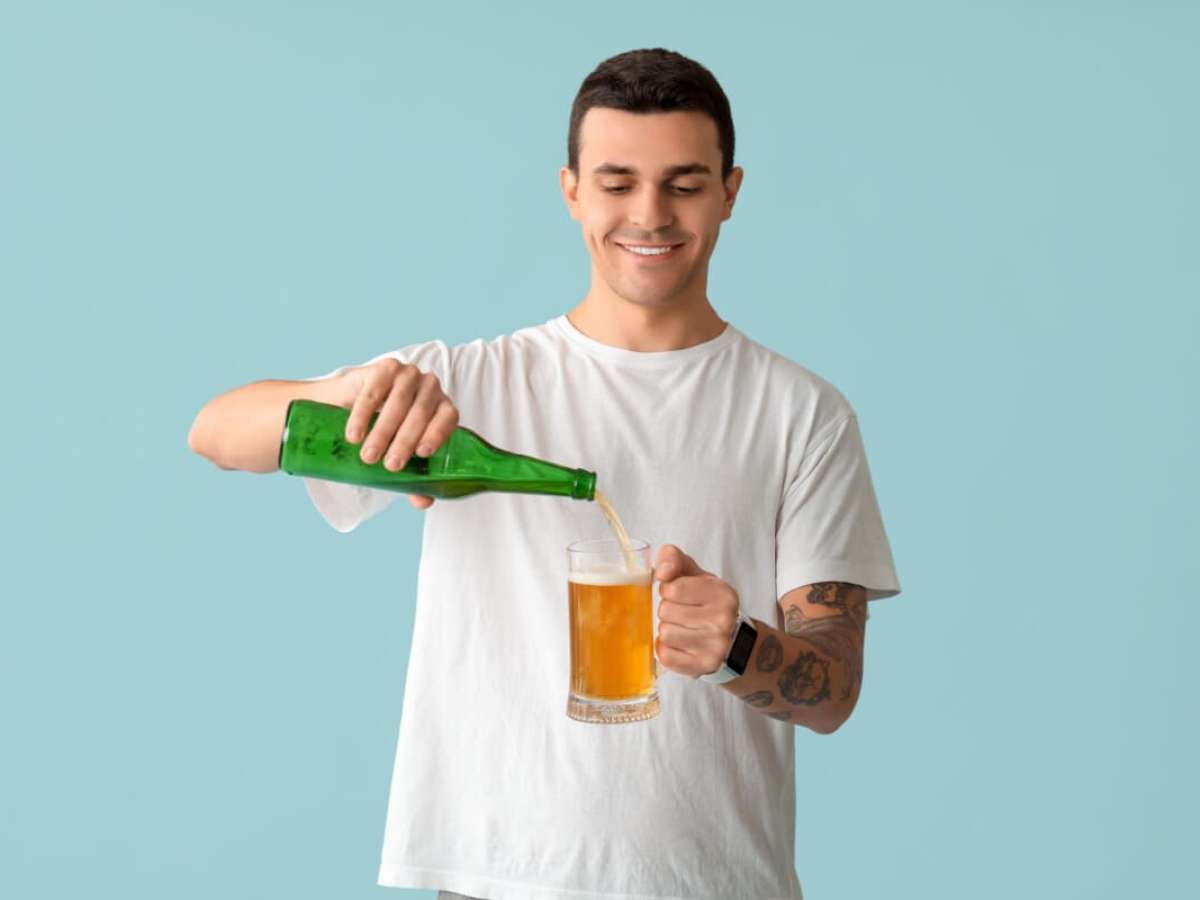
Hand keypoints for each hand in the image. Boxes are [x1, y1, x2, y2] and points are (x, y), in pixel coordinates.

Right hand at [336, 357, 458, 509]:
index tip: (422, 454)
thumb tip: (424, 502)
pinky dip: (363, 414)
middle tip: (388, 466)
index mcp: (442, 407)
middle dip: (404, 442)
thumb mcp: (399, 455)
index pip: (449, 417)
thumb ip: (414, 478)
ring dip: (383, 431)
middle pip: (421, 413)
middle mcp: (430, 388)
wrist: (349, 409)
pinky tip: (355, 434)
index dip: (438, 433)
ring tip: (368, 456)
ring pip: (399, 402)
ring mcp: (408, 374)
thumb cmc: (383, 434)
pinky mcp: (384, 367)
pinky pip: (375, 390)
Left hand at [653, 544, 739, 678]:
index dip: (668, 590)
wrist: (731, 637)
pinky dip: (666, 649)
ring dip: (667, 629)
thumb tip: (661, 572)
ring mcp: (716, 646)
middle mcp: (723, 620)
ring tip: (681, 628)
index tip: (677, 594)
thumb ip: (673, 558)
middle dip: (667, 610)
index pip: (673, 588)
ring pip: (665, 634)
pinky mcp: (704, 666)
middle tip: (681, 612)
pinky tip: (679, 644)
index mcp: (722, 593)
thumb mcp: (694, 573)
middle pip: (666, 611)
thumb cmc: (706, 601)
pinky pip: (666, 656)